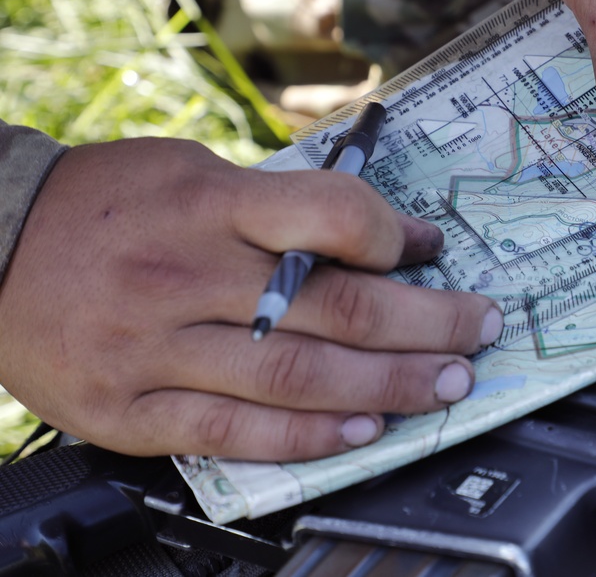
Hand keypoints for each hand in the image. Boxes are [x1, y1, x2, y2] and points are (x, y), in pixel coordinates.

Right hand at [0, 138, 502, 459]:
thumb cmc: (103, 204)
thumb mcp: (190, 172)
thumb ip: (279, 203)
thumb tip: (381, 235)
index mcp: (205, 204)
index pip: (327, 216)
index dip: (392, 237)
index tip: (430, 251)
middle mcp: (185, 274)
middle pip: (333, 307)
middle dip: (425, 323)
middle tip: (478, 330)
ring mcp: (155, 349)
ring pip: (297, 377)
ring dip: (388, 387)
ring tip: (446, 383)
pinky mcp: (130, 409)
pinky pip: (235, 431)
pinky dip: (308, 437)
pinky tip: (363, 431)